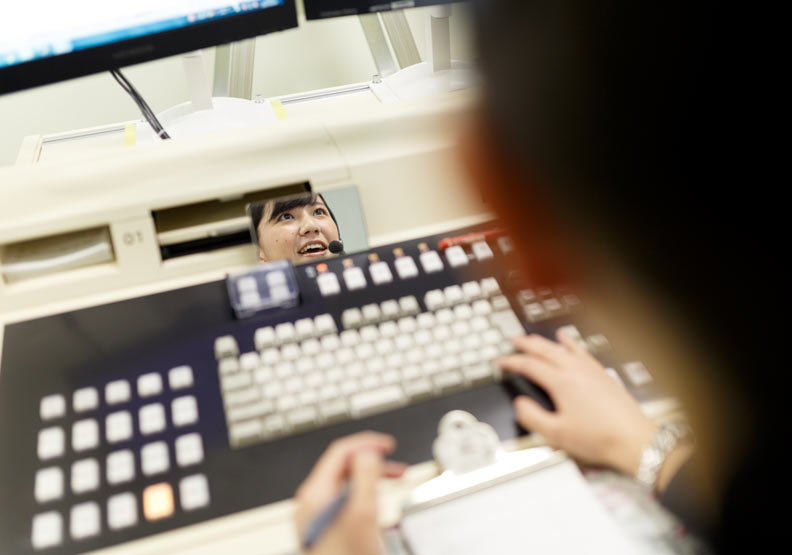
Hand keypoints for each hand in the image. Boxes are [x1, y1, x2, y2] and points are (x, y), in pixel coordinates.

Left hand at [294, 431, 406, 554]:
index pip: (340, 453)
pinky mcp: (326, 532)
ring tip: (394, 483)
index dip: (367, 444)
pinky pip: (346, 502)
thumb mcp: (363, 513)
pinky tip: (379, 508)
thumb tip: (367, 452)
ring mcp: (318, 519)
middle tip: (397, 466)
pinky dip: (366, 497)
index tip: (388, 445)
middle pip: (343, 468)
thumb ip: (365, 475)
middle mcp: (312, 504)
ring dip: (372, 479)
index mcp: (315, 494)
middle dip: (372, 462)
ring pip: (346, 485)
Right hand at [498, 331, 658, 475]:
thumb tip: (519, 404)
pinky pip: (580, 350)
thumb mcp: (556, 434)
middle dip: (526, 344)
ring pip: (562, 347)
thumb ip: (532, 417)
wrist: (633, 439)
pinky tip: (567, 340)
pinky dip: (569, 342)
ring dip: (544, 341)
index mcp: (561, 383)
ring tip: (534, 339)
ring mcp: (590, 369)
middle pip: (545, 350)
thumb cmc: (598, 438)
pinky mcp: (601, 373)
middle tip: (513, 341)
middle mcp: (575, 371)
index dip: (512, 362)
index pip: (530, 365)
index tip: (501, 362)